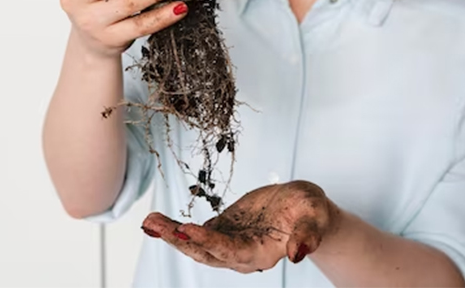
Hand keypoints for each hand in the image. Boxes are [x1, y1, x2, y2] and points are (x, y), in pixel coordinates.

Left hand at [141, 181, 338, 273]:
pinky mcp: (223, 229)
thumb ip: (307, 236)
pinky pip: (196, 232)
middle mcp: (241, 254)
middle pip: (205, 253)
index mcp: (261, 253)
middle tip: (155, 227)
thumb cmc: (311, 212)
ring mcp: (230, 242)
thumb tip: (299, 254)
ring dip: (172, 234)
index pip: (230, 251)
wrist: (305, 209)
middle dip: (179, 241)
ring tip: (149, 222)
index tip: (188, 230)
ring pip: (196, 245)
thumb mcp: (315, 217)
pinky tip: (159, 221)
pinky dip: (176, 227)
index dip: (209, 242)